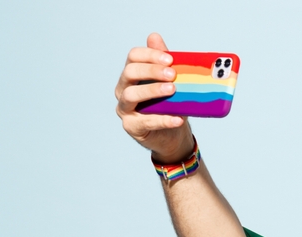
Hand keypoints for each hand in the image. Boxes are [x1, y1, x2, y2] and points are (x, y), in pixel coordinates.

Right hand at [114, 33, 194, 162]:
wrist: (173, 135)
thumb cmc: (170, 105)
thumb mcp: (170, 82)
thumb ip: (162, 62)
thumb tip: (154, 36)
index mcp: (132, 74)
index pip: (133, 57)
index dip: (150, 55)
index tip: (170, 59)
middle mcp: (123, 89)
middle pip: (129, 73)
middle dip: (151, 71)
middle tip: (172, 74)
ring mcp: (125, 109)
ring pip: (130, 95)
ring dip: (152, 90)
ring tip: (172, 90)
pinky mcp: (132, 127)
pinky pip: (145, 122)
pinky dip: (163, 120)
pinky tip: (178, 118)